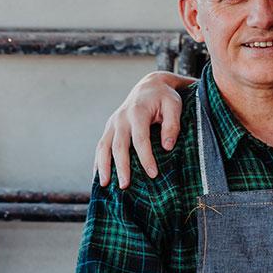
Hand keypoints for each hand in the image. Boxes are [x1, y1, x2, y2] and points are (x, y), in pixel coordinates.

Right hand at [94, 71, 191, 188]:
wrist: (148, 86)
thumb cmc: (164, 97)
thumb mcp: (174, 105)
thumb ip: (173, 124)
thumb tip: (167, 147)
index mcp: (137, 111)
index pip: (140, 138)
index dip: (146, 158)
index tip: (153, 174)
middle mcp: (121, 118)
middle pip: (118, 145)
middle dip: (121, 166)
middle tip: (125, 186)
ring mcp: (112, 123)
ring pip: (103, 146)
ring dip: (103, 166)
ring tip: (105, 185)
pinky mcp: (109, 128)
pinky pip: (100, 146)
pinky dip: (97, 161)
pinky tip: (98, 177)